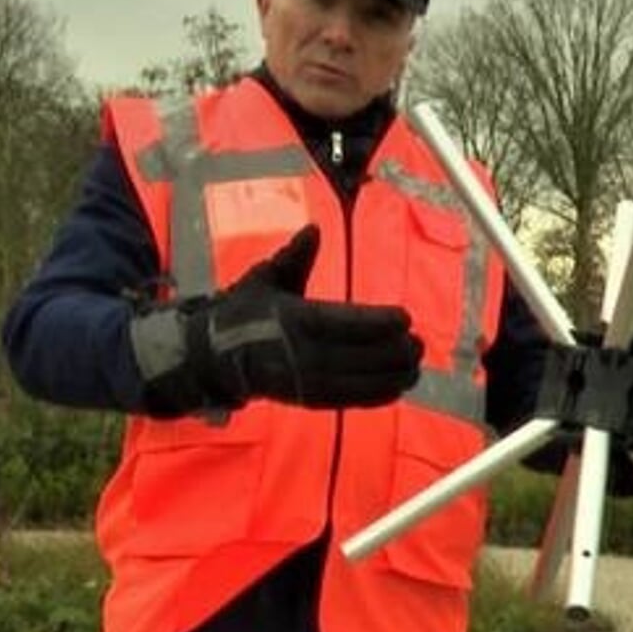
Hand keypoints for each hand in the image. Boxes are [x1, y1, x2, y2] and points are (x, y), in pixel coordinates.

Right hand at [133, 226, 423, 413]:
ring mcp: (302, 380)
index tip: (405, 317)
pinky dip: (374, 396)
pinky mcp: (305, 399)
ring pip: (355, 382)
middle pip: (356, 356)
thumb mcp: (265, 278)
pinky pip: (345, 400)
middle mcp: (298, 354)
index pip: (342, 323)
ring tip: (415, 366)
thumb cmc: (244, 311)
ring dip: (390, 376)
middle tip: (419, 343)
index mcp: (291, 319)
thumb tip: (313, 231)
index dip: (377, 322)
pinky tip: (398, 387)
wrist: (213, 356)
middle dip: (392, 352)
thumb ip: (294, 256)